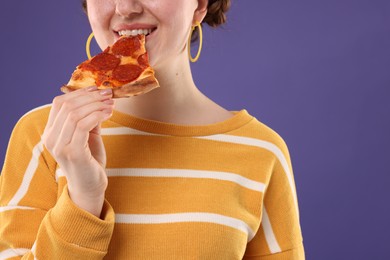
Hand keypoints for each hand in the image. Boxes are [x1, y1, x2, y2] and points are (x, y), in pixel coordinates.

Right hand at [42, 86, 113, 216]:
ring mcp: (60, 146)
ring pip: (75, 114)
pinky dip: (97, 115)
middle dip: (91, 97)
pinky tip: (108, 114)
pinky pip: (83, 126)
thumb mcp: (88, 135)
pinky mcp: (73, 153)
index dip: (79, 93)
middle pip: (68, 106)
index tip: (97, 89)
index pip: (59, 103)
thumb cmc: (90, 161)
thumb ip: (89, 118)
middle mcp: (51, 138)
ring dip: (96, 105)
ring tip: (111, 104)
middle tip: (108, 95)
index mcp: (51, 132)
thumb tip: (99, 98)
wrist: (90, 187)